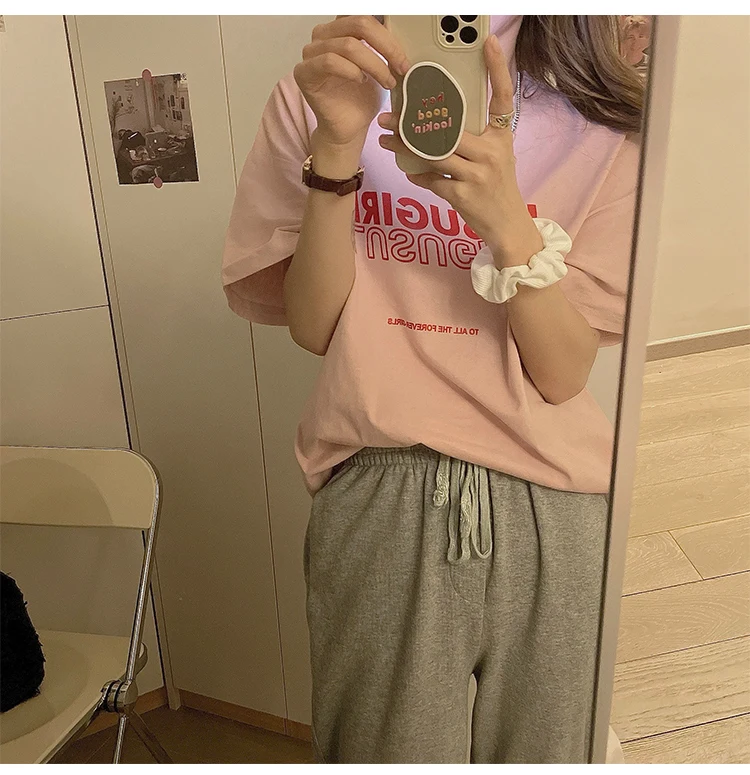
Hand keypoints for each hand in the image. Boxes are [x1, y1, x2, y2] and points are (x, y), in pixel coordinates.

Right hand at [294, 16, 409, 150]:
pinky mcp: (304, 73)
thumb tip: (404, 33)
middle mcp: (323, 35)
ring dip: (374, 64)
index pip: (365, 16)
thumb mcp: (381, 65)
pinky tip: (362, 81)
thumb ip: (384, 46)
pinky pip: (329, 62)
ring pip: (348, 45)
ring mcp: (311, 53)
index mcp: (341, 28)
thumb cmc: (361, 98)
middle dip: (386, 47)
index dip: (388, 33)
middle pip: (359, 24)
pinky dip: (351, 71)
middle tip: (401, 67)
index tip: (404, 56)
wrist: (349, 128)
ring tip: (387, 82)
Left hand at [377, 34, 541, 267]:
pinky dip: (418, 176)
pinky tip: (408, 171)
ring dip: (404, 147)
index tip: (487, 43)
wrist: (508, 226)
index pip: (502, 96)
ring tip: (385, 139)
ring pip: (433, 154)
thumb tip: (438, 119)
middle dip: (414, 122)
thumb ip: (475, 138)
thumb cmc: (497, 187)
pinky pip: (431, 180)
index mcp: (501, 136)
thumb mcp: (497, 156)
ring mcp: (476, 175)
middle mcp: (492, 152)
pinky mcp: (462, 196)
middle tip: (389, 115)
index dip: (497, 68)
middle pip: (448, 128)